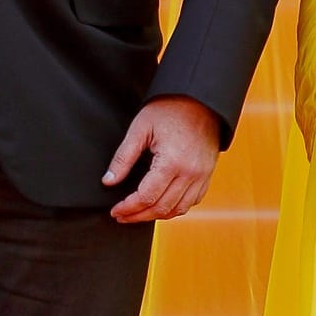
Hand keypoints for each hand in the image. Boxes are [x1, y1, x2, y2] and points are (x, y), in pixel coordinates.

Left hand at [104, 95, 219, 221]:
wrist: (201, 100)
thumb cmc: (171, 109)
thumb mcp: (140, 128)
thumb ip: (123, 157)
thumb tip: (108, 181)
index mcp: (172, 162)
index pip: (146, 197)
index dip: (128, 208)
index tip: (115, 211)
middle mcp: (190, 173)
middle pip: (161, 208)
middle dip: (138, 216)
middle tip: (122, 216)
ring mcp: (201, 176)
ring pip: (178, 209)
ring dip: (157, 215)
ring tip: (139, 214)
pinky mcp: (207, 175)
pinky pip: (192, 201)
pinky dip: (176, 208)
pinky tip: (162, 204)